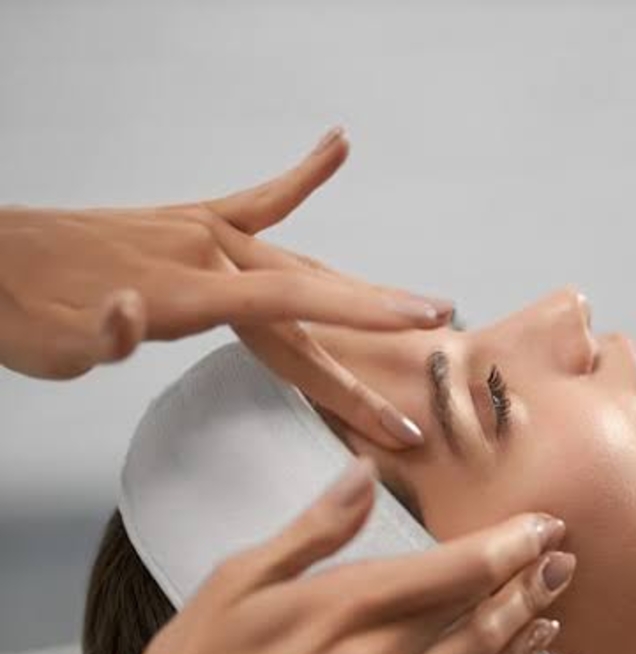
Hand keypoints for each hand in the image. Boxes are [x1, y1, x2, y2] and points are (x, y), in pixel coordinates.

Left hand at [0, 128, 447, 447]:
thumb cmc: (21, 310)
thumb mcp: (50, 346)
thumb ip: (97, 337)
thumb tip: (132, 315)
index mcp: (184, 292)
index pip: (292, 307)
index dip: (360, 318)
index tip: (420, 323)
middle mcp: (205, 255)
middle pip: (310, 300)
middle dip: (375, 332)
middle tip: (429, 360)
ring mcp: (201, 233)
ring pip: (300, 265)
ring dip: (358, 292)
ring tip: (415, 307)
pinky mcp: (190, 221)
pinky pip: (260, 201)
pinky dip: (302, 177)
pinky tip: (336, 147)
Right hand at [6, 458, 575, 653]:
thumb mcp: (240, 579)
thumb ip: (315, 527)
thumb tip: (363, 473)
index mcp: (347, 609)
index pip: (456, 569)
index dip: (510, 544)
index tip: (544, 522)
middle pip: (483, 613)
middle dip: (532, 580)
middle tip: (567, 554)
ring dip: (528, 626)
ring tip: (559, 599)